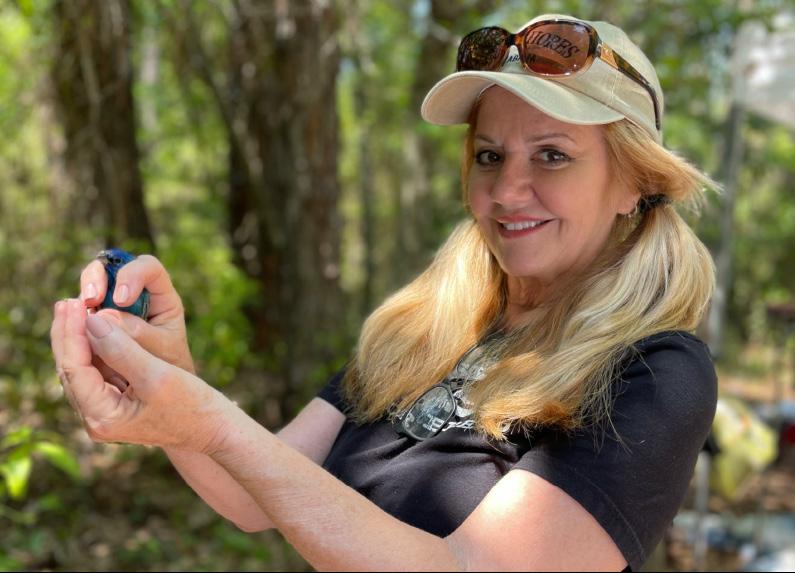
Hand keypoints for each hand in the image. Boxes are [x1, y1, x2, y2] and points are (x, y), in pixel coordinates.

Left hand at [51, 298, 232, 451]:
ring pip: (81, 370)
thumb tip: (92, 320)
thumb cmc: (191, 405)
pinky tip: (92, 328)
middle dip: (68, 334)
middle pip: (71, 370)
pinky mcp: (115, 404)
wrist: (211, 428)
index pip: (75, 369)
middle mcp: (96, 419)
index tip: (75, 302)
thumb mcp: (158, 375)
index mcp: (103, 417)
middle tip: (67, 301)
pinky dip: (93, 349)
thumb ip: (122, 348)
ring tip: (74, 308)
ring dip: (77, 339)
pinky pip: (96, 372)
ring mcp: (104, 413)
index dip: (72, 333)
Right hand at [79, 254, 193, 375]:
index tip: (122, 299)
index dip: (132, 275)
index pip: (147, 267)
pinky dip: (74, 320)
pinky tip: (74, 333)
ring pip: (89, 288)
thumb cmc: (169, 366)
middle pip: (110, 268)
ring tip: (80, 318)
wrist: (160, 389)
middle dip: (96, 279)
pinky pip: (78, 312)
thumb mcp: (161, 352)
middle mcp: (134, 295)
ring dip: (81, 299)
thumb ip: (138, 334)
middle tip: (91, 300)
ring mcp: (111, 306)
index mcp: (160, 296)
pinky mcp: (94, 321)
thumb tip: (102, 317)